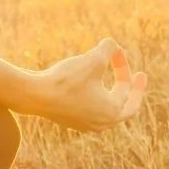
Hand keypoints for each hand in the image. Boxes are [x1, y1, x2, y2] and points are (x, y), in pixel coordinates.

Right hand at [30, 38, 147, 132]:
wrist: (34, 96)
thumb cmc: (66, 80)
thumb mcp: (93, 59)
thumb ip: (108, 48)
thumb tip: (112, 44)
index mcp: (112, 112)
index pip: (130, 95)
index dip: (131, 76)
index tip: (130, 63)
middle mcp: (100, 124)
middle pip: (123, 107)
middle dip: (127, 88)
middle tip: (133, 76)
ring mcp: (84, 125)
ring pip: (105, 110)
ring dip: (110, 94)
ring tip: (108, 82)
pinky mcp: (70, 121)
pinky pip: (90, 111)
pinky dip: (94, 98)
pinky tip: (86, 85)